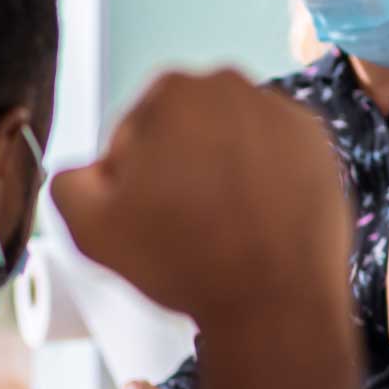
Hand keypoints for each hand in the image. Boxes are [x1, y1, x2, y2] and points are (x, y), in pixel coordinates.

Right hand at [52, 70, 364, 388]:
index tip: (145, 213)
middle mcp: (233, 85)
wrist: (275, 303)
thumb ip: (67, 183)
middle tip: (182, 223)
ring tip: (222, 228)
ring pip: (233, 141)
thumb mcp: (89, 228)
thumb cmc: (185, 263)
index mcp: (173, 90)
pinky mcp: (321, 145)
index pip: (134, 130)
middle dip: (179, 167)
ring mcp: (284, 113)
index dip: (131, 177)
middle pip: (187, 129)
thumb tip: (86, 172)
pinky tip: (258, 222)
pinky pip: (277, 158)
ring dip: (222, 173)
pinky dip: (266, 182)